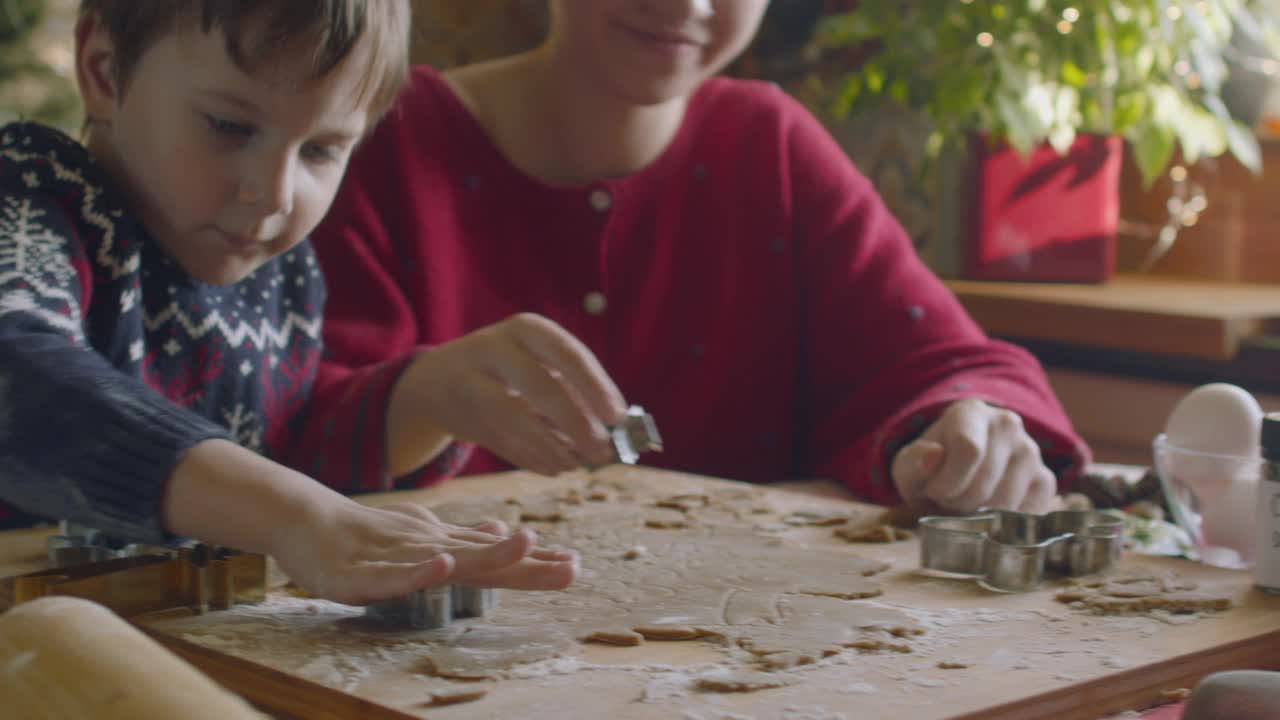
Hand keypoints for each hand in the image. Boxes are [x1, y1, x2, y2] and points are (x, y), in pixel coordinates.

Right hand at [269, 499, 579, 604]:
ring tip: (524, 545)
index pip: (496, 559)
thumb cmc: (364, 533)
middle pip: (484, 559)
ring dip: (485, 555)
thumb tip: (503, 533)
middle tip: (572, 564)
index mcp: (442, 547)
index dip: (534, 563)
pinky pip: (391, 575)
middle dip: (528, 563)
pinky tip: (442, 566)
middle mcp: (426, 548)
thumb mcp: (418, 537)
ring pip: (444, 558)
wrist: (302, 518)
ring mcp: (394, 558)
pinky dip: (417, 571)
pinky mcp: (357, 573)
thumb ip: (460, 541)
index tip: (575, 564)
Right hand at [397, 313, 626, 475]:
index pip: (568, 354)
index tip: (618, 416)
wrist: (438, 379)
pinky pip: (499, 440)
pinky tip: (553, 467)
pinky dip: (530, 458)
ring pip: (513, 416)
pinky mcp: (460, 414)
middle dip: (574, 421)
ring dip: (551, 446)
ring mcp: (471, 380)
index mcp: (527, 329)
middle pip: (539, 384)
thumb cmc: (511, 371)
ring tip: (576, 465)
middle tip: (601, 450)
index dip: (595, 385)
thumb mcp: (540, 364)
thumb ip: (577, 391)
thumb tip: (619, 429)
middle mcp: (495, 347)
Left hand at [890, 398, 1054, 513]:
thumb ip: (914, 461)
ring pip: (1006, 503)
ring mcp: (1031, 452)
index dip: (947, 482)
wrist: (956, 475)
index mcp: (971, 412)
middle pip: (985, 481)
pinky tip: (988, 514)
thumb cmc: (930, 469)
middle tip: (948, 502)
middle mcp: (1008, 425)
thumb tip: (932, 456)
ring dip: (980, 517)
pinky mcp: (1045, 480)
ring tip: (966, 505)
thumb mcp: (909, 466)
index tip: (934, 491)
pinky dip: (1003, 525)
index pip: (969, 449)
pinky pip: (1027, 515)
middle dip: (959, 504)